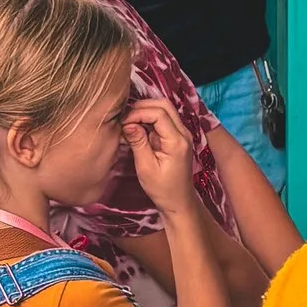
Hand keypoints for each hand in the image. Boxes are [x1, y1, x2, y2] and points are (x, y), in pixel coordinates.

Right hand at [125, 96, 196, 214]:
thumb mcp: (146, 167)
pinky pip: (164, 119)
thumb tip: (127, 123)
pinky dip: (149, 118)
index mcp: (177, 141)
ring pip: (165, 109)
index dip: (138, 113)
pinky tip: (136, 127)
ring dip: (146, 111)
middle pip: (164, 105)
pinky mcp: (177, 136)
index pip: (159, 113)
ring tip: (129, 121)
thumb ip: (138, 142)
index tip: (123, 122)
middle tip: (125, 118)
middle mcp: (183, 133)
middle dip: (142, 107)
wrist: (178, 201)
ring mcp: (182, 133)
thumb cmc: (162, 189)